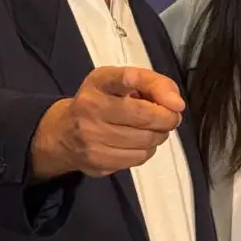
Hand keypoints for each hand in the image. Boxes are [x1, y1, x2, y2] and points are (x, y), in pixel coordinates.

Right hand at [31, 66, 183, 178]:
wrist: (64, 133)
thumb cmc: (102, 101)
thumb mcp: (122, 82)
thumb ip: (153, 83)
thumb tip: (177, 104)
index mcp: (98, 82)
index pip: (125, 79)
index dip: (153, 88)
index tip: (176, 103)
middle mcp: (90, 108)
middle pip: (143, 116)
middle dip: (166, 119)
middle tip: (170, 117)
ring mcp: (91, 138)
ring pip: (145, 141)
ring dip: (158, 136)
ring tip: (153, 129)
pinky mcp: (97, 161)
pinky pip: (138, 158)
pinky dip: (147, 150)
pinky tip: (139, 143)